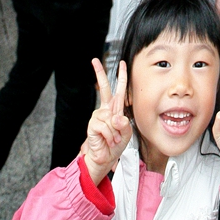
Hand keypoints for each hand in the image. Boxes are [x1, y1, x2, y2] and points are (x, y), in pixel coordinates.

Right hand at [81, 57, 131, 184]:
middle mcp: (106, 110)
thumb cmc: (116, 145)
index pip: (120, 90)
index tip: (121, 64)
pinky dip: (109, 135)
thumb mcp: (126, 133)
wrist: (105, 158)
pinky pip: (105, 126)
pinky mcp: (93, 124)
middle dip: (99, 73)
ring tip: (113, 139)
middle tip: (94, 60)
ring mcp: (98, 116)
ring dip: (115, 132)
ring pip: (111, 117)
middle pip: (104, 88)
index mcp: (115, 109)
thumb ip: (124, 124)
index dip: (121, 77)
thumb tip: (117, 118)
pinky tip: (107, 140)